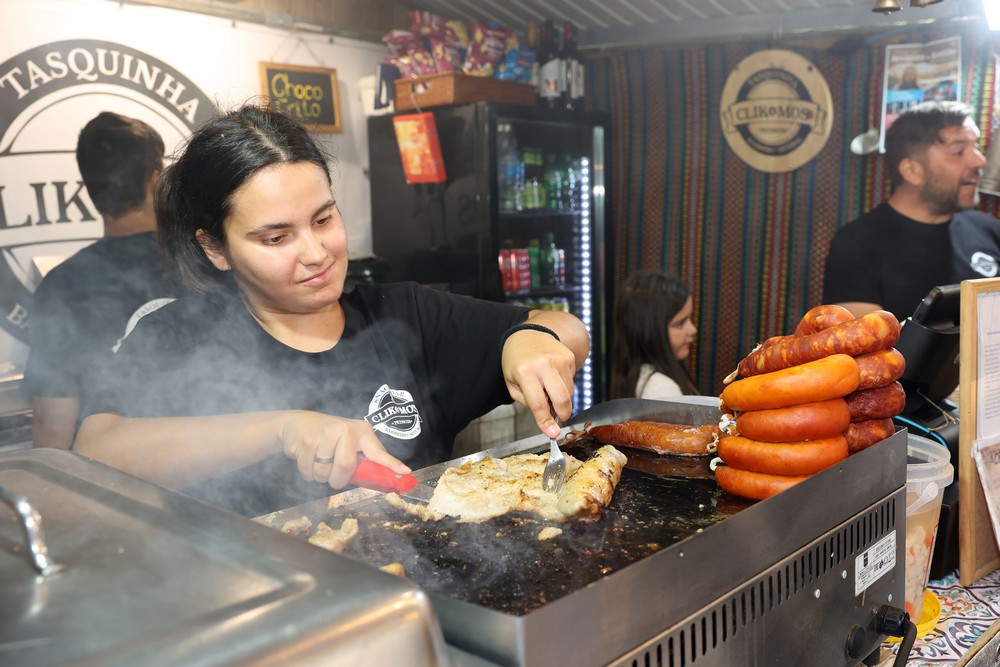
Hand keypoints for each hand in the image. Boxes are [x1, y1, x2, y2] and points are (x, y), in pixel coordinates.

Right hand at [279, 411, 409, 487]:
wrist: (296, 424)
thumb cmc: (326, 436)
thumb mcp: (347, 441)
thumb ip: (360, 457)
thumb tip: (378, 479)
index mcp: (360, 432)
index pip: (378, 451)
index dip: (391, 463)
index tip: (406, 472)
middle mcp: (345, 430)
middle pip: (345, 467)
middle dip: (336, 479)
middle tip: (332, 475)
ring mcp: (325, 434)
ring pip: (324, 473)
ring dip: (319, 476)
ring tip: (318, 461)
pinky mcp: (307, 441)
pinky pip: (308, 471)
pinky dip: (306, 473)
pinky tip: (307, 458)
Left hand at [501, 330, 577, 437]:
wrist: (527, 334)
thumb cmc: (516, 362)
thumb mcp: (512, 384)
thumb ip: (529, 403)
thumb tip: (549, 421)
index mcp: (525, 372)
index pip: (538, 404)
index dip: (546, 422)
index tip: (552, 434)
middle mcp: (544, 364)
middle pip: (562, 399)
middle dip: (562, 415)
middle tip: (558, 418)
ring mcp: (560, 359)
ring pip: (569, 392)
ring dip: (561, 398)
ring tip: (548, 389)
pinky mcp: (569, 357)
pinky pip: (572, 381)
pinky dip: (564, 385)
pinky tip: (553, 376)